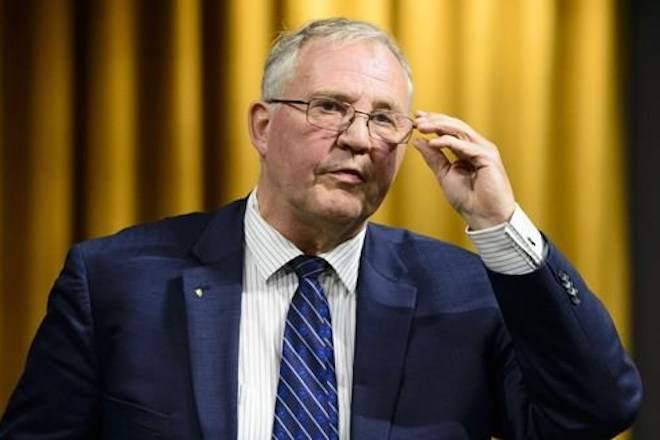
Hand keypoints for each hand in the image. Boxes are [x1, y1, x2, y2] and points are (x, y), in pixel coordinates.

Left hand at [413, 111, 514, 229]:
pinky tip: (434, 142)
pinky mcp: (488, 158)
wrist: (484, 217)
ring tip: (421, 127)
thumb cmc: (468, 199)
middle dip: (435, 121)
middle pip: (455, 126)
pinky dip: (449, 142)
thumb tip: (418, 141)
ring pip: (460, 131)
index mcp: (467, 150)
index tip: (416, 120)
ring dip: (439, 127)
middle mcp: (477, 147)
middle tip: (417, 119)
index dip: (434, 123)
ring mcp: (484, 150)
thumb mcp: (444, 174)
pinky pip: (466, 145)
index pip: (450, 130)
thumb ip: (433, 157)